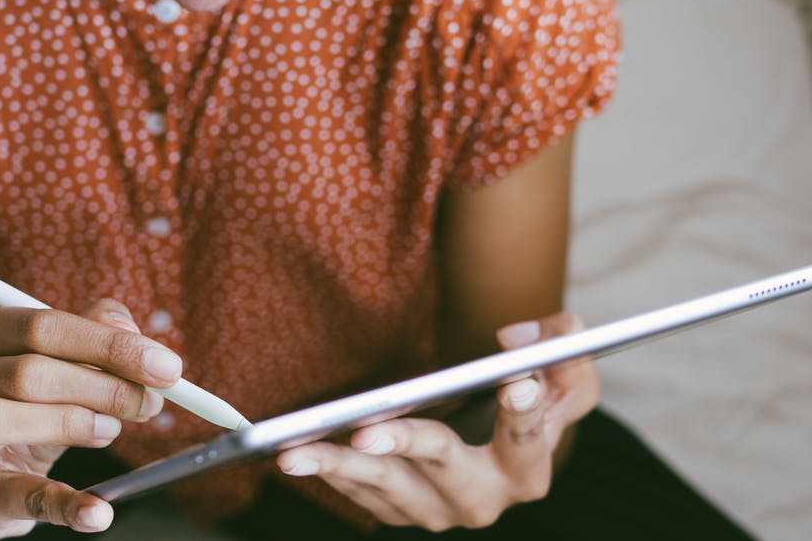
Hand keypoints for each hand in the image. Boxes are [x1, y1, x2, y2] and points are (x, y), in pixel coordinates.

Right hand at [0, 299, 180, 539]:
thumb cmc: (15, 407)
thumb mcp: (49, 364)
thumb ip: (90, 337)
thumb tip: (132, 331)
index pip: (43, 326)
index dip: (110, 344)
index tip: (166, 366)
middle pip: (27, 371)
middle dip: (103, 385)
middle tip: (150, 403)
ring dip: (72, 422)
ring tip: (111, 432)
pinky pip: (16, 496)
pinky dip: (64, 503)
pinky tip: (99, 511)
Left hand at [276, 312, 598, 530]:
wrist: (490, 440)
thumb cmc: (522, 395)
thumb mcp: (559, 369)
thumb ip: (562, 345)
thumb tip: (514, 342)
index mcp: (530, 466)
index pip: (531, 437)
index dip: (526, 411)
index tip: (514, 381)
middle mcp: (486, 498)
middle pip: (445, 468)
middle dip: (404, 445)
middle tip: (366, 430)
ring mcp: (440, 512)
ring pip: (389, 487)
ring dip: (340, 465)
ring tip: (295, 450)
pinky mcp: (401, 513)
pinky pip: (360, 494)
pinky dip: (330, 471)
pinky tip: (296, 452)